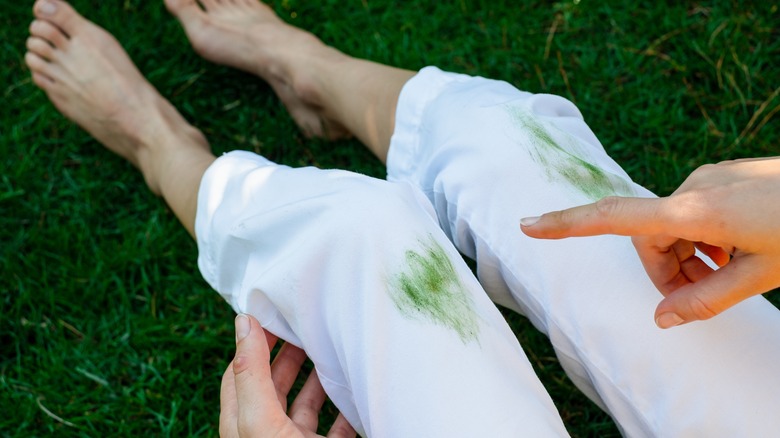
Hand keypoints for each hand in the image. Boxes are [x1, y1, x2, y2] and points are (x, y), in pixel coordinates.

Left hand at [220, 313, 355, 436]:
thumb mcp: (260, 420)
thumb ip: (252, 374)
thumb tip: (243, 323)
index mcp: (242, 424)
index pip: (240, 372)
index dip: (253, 343)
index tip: (273, 316)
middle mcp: (267, 432)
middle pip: (274, 384)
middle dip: (288, 354)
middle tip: (305, 328)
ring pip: (306, 403)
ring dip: (318, 378)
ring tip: (331, 351)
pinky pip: (337, 424)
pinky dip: (346, 406)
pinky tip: (354, 389)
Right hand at [520, 157, 779, 327]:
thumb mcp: (761, 276)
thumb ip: (706, 299)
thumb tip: (663, 319)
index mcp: (694, 211)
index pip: (615, 218)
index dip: (567, 223)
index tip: (529, 224)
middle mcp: (692, 187)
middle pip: (650, 236)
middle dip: (666, 270)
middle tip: (698, 298)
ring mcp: (710, 178)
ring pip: (675, 226)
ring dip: (690, 257)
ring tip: (731, 275)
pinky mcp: (724, 176)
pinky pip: (696, 212)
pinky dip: (705, 239)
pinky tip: (738, 251)